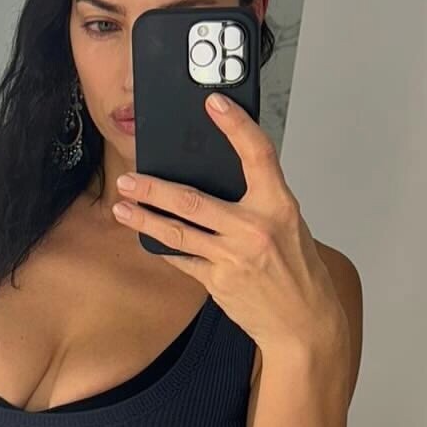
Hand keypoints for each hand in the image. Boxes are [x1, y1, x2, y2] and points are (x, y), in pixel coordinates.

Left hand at [111, 94, 344, 356]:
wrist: (302, 322)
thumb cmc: (298, 270)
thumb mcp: (289, 224)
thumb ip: (260, 201)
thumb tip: (222, 178)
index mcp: (278, 206)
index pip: (257, 154)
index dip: (235, 125)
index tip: (214, 103)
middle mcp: (254, 228)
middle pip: (194, 200)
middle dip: (154, 189)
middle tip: (130, 178)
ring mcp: (233, 257)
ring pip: (178, 232)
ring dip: (145, 218)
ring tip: (123, 206)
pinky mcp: (218, 282)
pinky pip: (182, 259)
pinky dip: (164, 247)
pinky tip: (147, 238)